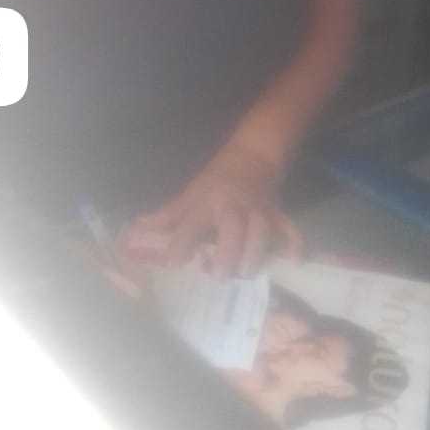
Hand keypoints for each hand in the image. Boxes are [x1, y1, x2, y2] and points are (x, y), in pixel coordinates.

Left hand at [120, 141, 302, 277]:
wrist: (253, 155)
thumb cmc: (216, 179)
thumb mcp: (190, 193)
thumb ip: (167, 217)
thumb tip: (136, 231)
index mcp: (208, 202)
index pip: (192, 224)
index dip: (181, 244)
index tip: (174, 263)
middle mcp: (233, 206)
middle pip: (232, 228)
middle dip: (226, 254)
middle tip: (218, 274)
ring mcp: (257, 209)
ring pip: (261, 231)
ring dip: (254, 254)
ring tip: (245, 273)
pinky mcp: (277, 213)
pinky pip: (289, 228)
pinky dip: (293, 244)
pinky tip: (292, 261)